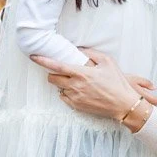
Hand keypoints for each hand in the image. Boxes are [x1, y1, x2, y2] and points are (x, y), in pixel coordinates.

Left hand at [32, 50, 156, 119]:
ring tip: (76, 81)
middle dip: (53, 73)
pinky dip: (67, 92)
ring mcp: (75, 97)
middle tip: (62, 70)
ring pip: (58, 88)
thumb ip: (91, 53)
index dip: (42, 60)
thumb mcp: (108, 62)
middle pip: (52, 78)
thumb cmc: (117, 82)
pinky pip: (64, 97)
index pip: (56, 65)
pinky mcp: (76, 106)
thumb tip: (79, 49)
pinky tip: (79, 90)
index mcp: (81, 73)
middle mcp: (75, 86)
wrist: (123, 104)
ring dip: (62, 83)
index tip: (34, 56)